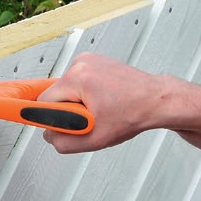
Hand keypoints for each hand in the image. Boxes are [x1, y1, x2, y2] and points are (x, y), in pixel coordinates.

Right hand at [39, 53, 169, 153]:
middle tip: (90, 118)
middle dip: (68, 109)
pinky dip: (85, 92)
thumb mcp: (95, 139)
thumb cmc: (134, 113)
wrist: (157, 101)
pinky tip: (102, 99)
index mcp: (77, 77)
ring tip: (99, 108)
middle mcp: (81, 63)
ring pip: (67, 87)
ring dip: (77, 101)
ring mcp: (88, 59)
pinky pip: (78, 80)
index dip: (53, 117)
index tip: (62, 121)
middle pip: (56, 93)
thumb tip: (49, 136)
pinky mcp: (95, 60)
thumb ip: (63, 141)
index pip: (44, 100)